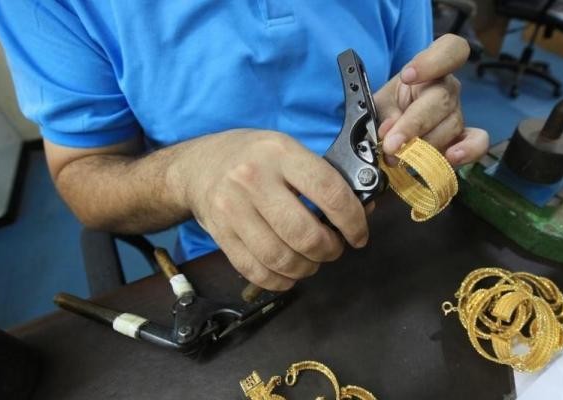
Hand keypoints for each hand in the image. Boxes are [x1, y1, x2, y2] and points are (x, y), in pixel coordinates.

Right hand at [174, 130, 368, 290]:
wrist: (197, 166)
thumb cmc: (253, 157)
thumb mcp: (289, 151)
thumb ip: (325, 177)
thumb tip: (364, 210)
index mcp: (280, 153)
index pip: (329, 192)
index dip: (352, 221)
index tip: (359, 235)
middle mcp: (253, 179)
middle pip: (304, 234)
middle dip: (329, 250)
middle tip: (334, 248)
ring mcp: (232, 209)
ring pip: (281, 258)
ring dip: (306, 268)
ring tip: (312, 260)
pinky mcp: (220, 235)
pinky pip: (256, 271)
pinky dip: (280, 280)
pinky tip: (288, 272)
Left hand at [373, 34, 488, 165]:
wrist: (395, 129)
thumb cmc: (390, 109)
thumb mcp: (379, 105)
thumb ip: (382, 116)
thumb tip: (389, 132)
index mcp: (429, 69)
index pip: (450, 50)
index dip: (433, 61)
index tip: (408, 75)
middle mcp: (447, 89)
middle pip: (441, 99)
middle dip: (413, 124)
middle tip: (391, 144)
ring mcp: (456, 114)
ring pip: (450, 126)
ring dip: (424, 146)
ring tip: (400, 157)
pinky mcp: (463, 138)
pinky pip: (477, 142)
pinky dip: (467, 150)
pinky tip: (451, 157)